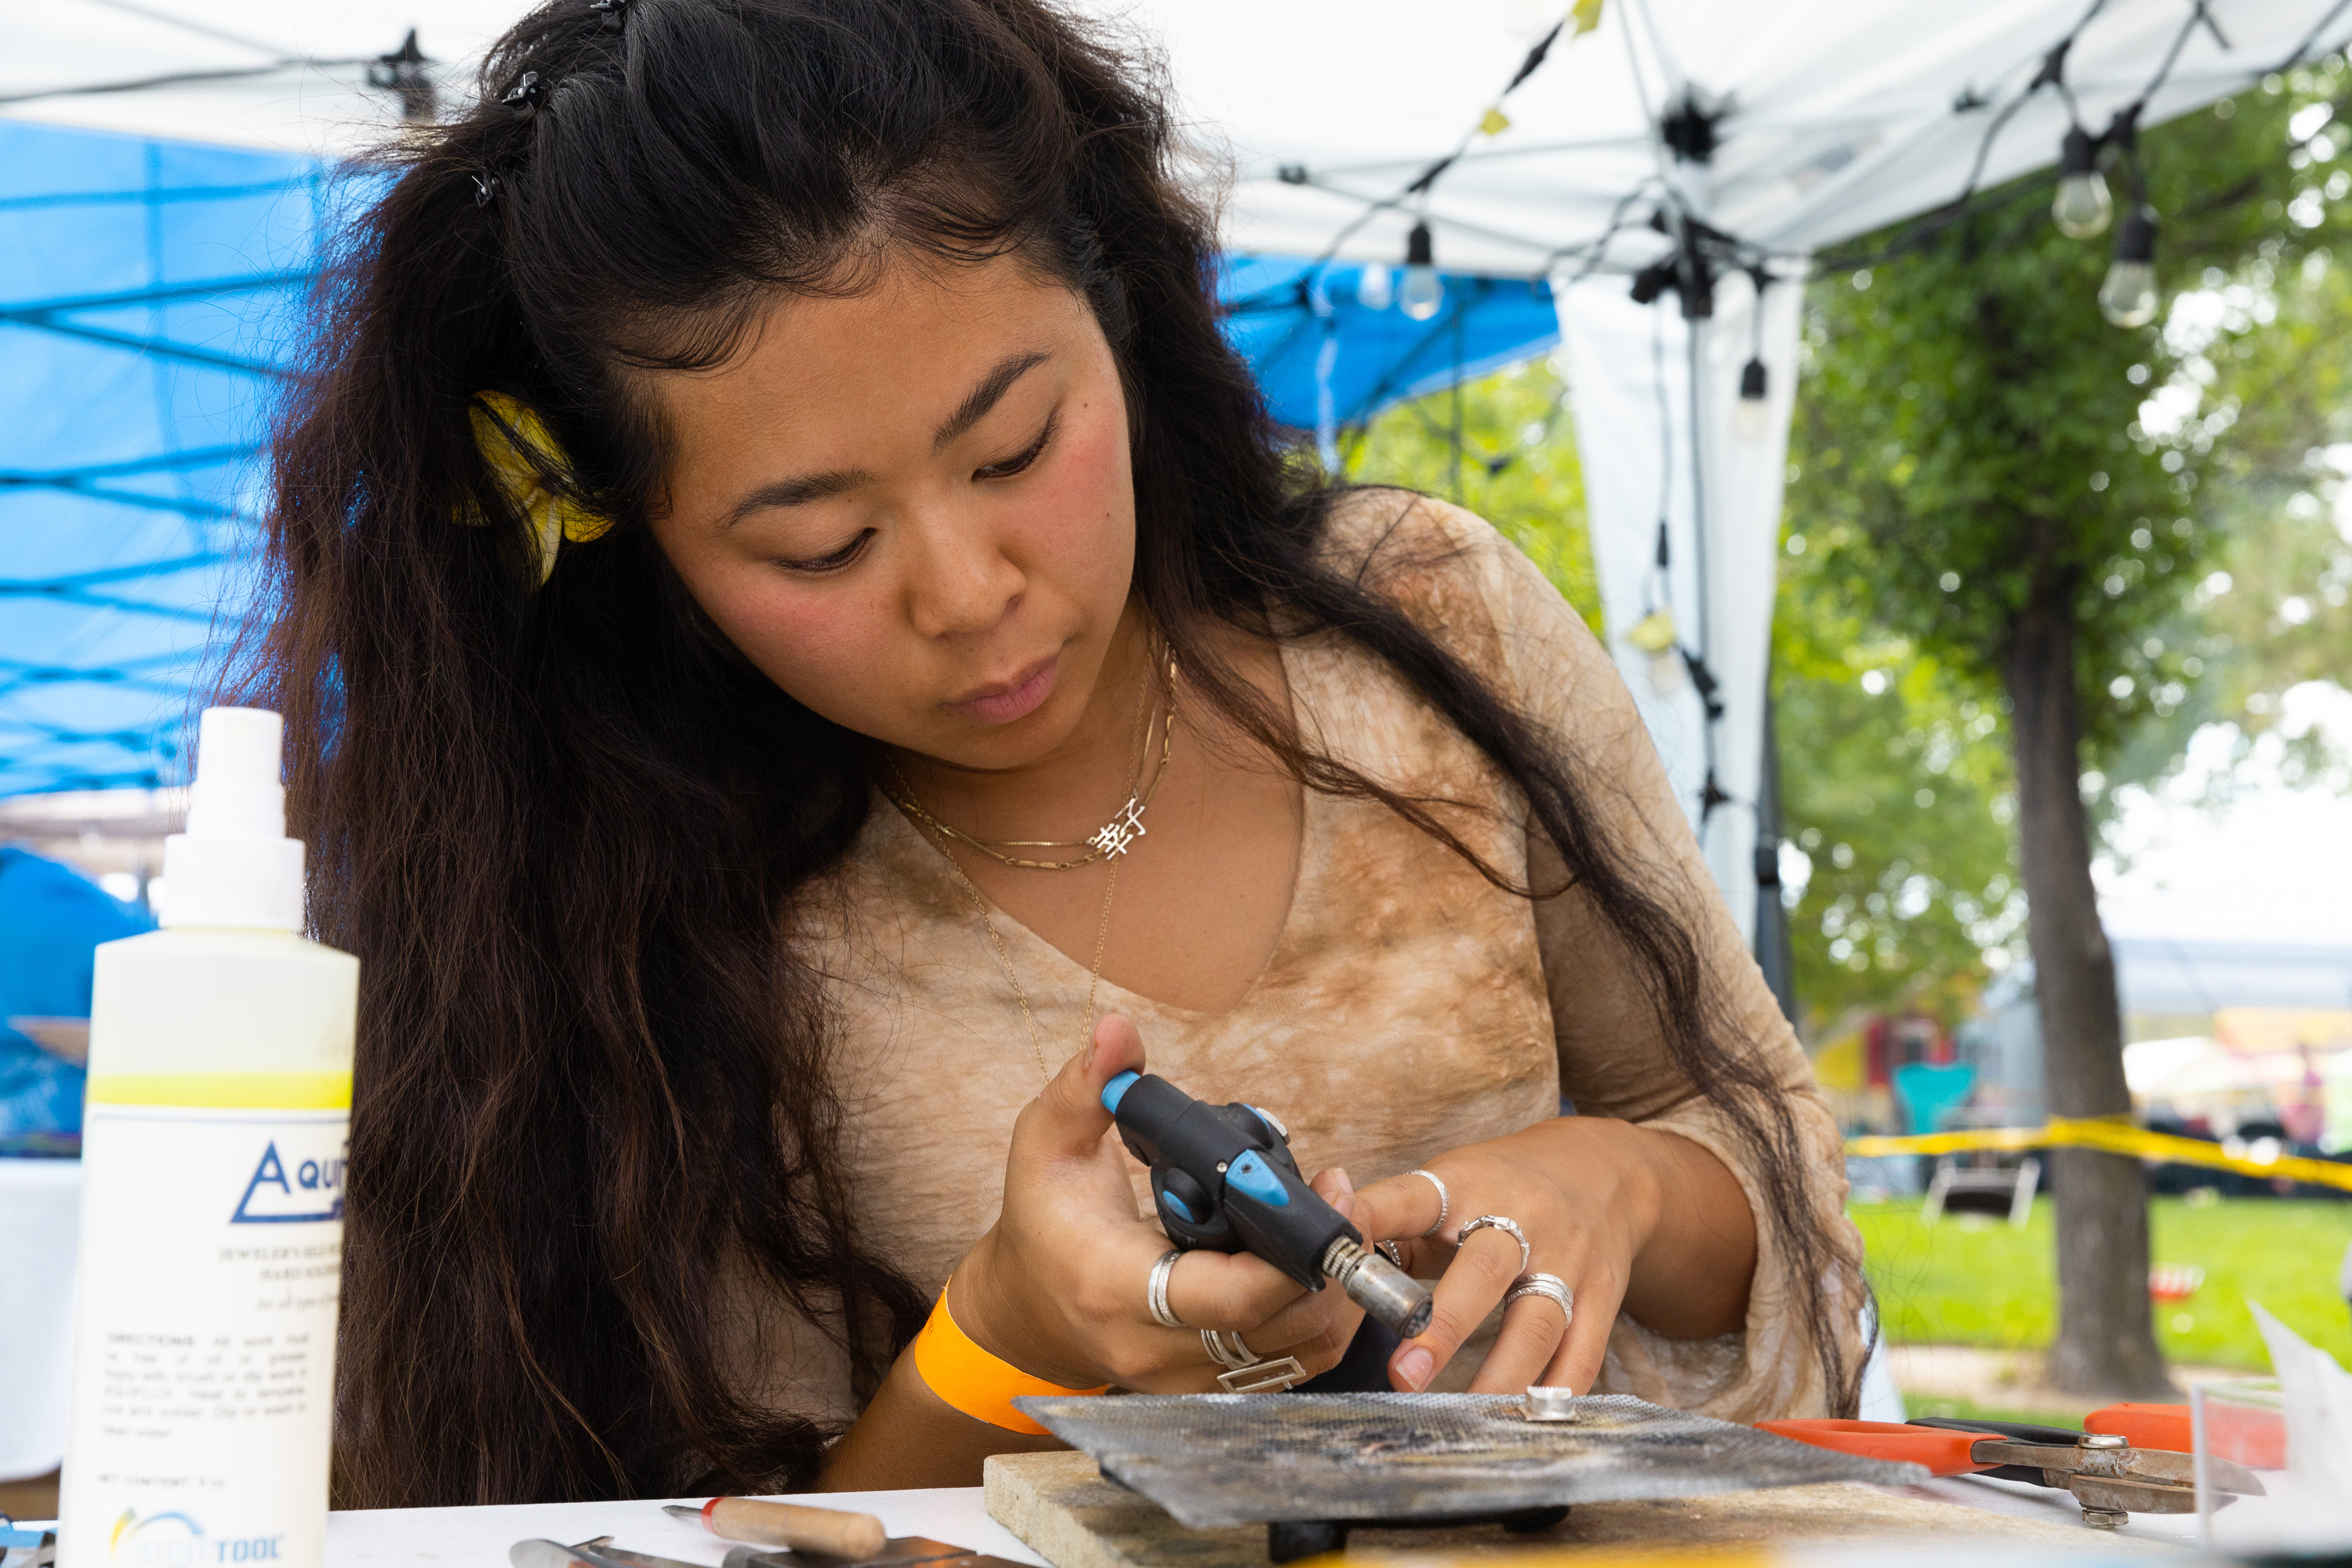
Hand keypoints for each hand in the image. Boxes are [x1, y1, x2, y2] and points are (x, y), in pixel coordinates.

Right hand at [950, 1013, 1360, 1390]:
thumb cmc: (1044, 1216)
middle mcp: (1153, 1348)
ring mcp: (1181, 1381)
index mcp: (1116, 1288)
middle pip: (1280, 1333)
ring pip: (1297, 1359)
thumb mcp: (1046, 1142)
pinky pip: (1287, 1368)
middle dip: (1334, 1271)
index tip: (1328, 1192)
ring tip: (1339, 1228)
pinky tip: (1317, 1266)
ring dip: (1336, 1299)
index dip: (1296, 1256)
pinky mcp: (1205, 1390)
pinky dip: (1317, 1321)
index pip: (1232, 1299)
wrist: (1024, 1307)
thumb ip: (1086, 1087)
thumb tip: (1119, 1031)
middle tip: (1347, 1201)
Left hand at [1347, 1118, 1752, 1393]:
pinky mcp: (1602, 1296)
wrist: (1607, 1172)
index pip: (1412, 1199)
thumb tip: (1324, 1258)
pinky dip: (1555, 1391)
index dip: (1373, 1222)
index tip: (1335, 1261)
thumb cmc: (1503, 1187)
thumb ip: (1391, 1221)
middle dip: (1444, 1326)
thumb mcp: (1448, 1184)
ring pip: (1538, 1323)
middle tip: (1402, 1375)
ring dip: (1499, 1375)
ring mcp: (1568, 1259)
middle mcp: (1522, 1218)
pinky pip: (1583, 1353)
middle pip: (1486, 1270)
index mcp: (1467, 1185)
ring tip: (1460, 1417)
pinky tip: (1525, 1420)